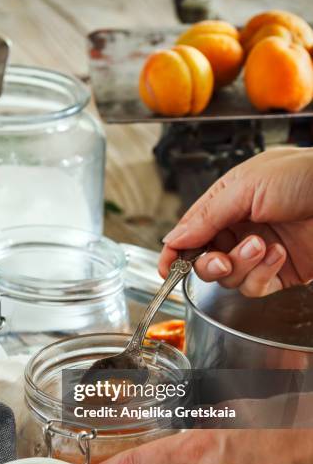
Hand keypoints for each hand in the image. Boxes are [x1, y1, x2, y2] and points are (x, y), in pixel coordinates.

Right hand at [160, 148, 312, 295]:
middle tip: (219, 260)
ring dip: (240, 265)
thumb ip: (205, 216)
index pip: (190, 233)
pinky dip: (262, 274)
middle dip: (208, 264)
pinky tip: (279, 254)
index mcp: (226, 203)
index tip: (165, 270)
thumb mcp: (246, 186)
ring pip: (227, 278)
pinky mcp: (278, 274)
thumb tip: (171, 239)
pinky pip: (254, 287)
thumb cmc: (305, 176)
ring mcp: (258, 253)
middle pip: (204, 261)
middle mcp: (239, 229)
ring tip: (262, 245)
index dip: (174, 253)